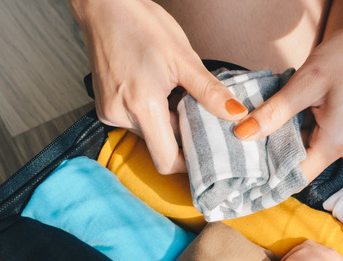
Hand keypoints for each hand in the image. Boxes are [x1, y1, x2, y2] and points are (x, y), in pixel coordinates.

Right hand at [70, 0, 247, 173]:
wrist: (105, 6)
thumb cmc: (142, 25)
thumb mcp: (184, 58)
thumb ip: (210, 92)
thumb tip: (237, 114)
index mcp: (142, 107)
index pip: (166, 160)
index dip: (189, 163)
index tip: (209, 155)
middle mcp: (120, 116)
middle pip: (159, 148)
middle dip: (182, 138)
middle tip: (201, 119)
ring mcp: (110, 113)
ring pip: (149, 135)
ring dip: (168, 124)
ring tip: (178, 97)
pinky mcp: (106, 107)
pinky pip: (137, 122)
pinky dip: (153, 115)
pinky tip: (161, 92)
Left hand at [233, 11, 342, 180]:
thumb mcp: (307, 81)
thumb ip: (275, 112)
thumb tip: (243, 134)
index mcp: (338, 142)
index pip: (296, 177)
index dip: (269, 176)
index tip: (246, 168)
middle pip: (303, 162)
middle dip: (278, 147)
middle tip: (255, 128)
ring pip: (313, 149)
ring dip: (294, 133)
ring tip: (282, 110)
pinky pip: (326, 139)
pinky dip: (309, 127)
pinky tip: (303, 107)